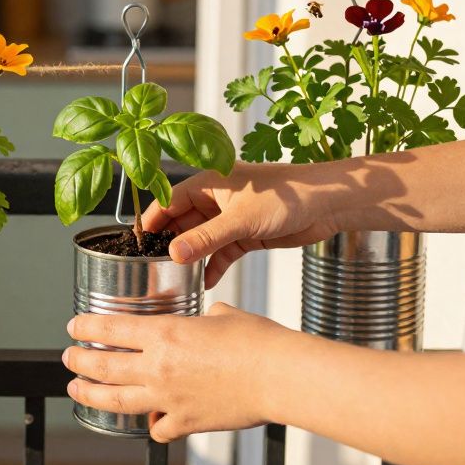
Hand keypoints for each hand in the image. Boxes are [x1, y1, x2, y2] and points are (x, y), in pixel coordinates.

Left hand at [63, 303, 290, 442]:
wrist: (279, 375)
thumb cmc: (258, 341)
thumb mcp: (224, 315)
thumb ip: (205, 318)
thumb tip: (207, 319)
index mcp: (164, 334)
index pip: (109, 329)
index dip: (85, 327)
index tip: (74, 326)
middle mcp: (158, 367)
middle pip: (102, 366)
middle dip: (79, 362)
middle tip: (68, 358)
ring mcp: (168, 398)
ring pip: (116, 400)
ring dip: (91, 395)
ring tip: (77, 390)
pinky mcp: (186, 422)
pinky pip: (157, 428)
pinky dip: (151, 425)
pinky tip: (150, 421)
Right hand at [143, 161, 342, 286]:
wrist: (328, 203)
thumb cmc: (288, 196)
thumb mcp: (240, 220)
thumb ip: (205, 238)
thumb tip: (173, 254)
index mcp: (210, 182)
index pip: (170, 201)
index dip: (154, 221)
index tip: (137, 243)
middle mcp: (216, 198)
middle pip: (183, 222)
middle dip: (170, 243)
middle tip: (152, 266)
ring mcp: (231, 217)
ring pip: (202, 239)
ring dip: (192, 257)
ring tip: (175, 278)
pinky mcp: (246, 233)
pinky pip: (221, 251)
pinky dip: (213, 265)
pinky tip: (203, 281)